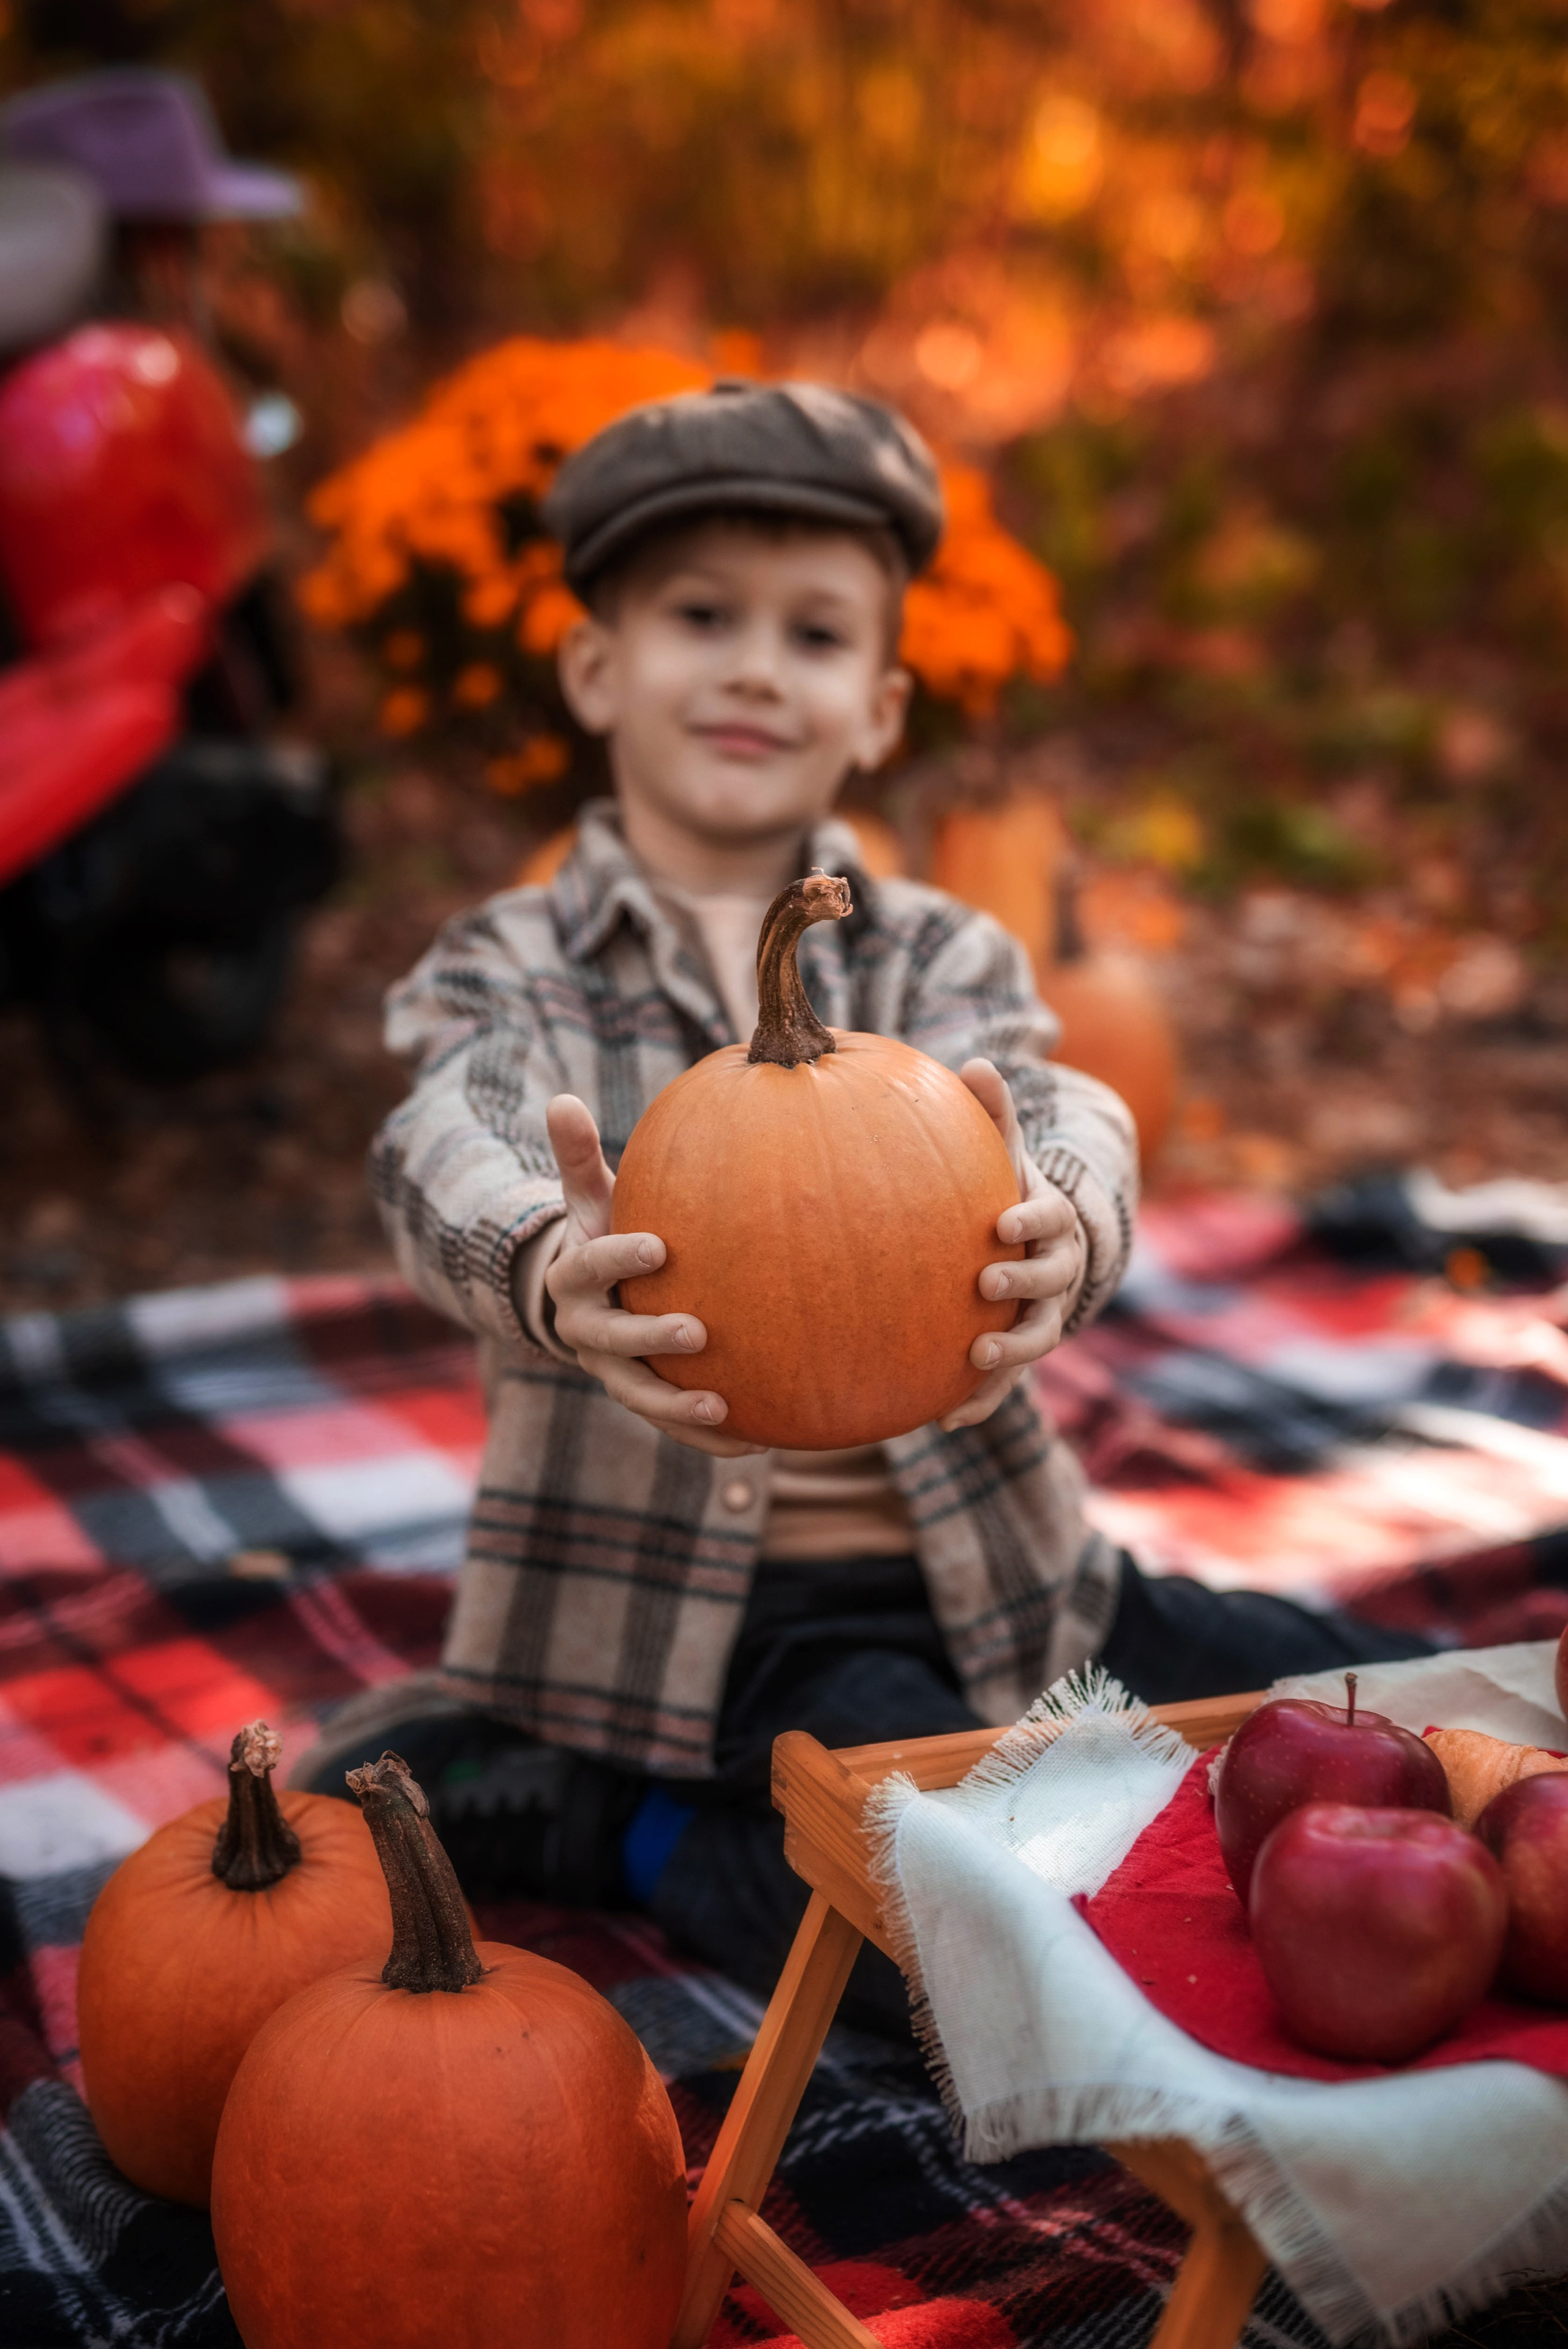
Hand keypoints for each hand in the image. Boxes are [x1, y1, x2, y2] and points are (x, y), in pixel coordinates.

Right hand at [540, 1095, 762, 1457]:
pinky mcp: (641, 1400)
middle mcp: (584, 1330)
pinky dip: (711, 1439)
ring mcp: (611, 1372)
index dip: (619, 1258)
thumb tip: (561, 1097)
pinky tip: (759, 1442)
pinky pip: (674, 1425)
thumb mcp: (589, 1196)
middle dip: (650, 1339)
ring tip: (723, 1407)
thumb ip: (578, 1155)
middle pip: (613, 1340)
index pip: (591, 1265)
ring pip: (640, 1396)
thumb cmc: (603, 1232)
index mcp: (571, 1276)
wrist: (585, 1299)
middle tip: (697, 1330)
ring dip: (679, 1408)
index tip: (658, 1247)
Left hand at [940, 1058, 1085, 1431]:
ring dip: (1009, 1353)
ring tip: (974, 1358)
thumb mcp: (1003, 1153)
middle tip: (984, 1282)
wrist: (1031, 1248)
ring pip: (1036, 1340)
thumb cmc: (1007, 1192)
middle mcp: (1057, 1274)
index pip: (1051, 1219)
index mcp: (1052, 1224)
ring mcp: (1043, 1318)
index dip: (1031, 1220)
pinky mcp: (1019, 1355)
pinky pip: (1004, 1386)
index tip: (1002, 1223)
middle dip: (1023, 1285)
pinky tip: (942, 1420)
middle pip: (1050, 1282)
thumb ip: (991, 1115)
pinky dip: (979, 1402)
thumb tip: (974, 1062)